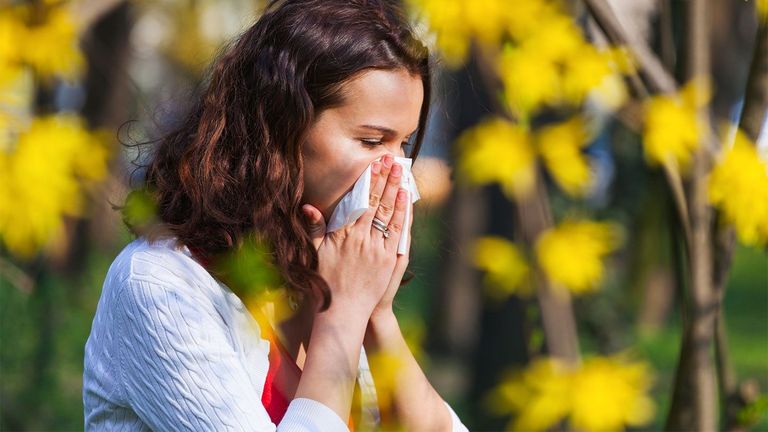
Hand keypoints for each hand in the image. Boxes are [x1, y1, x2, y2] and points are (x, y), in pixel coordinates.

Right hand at [301, 154, 408, 316]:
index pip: (359, 201)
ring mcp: (377, 249)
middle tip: (392, 160)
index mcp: (343, 235)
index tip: (374, 164)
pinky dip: (402, 214)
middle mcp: (361, 239)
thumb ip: (314, 229)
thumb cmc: (326, 283)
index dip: (368, 181)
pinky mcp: (388, 260)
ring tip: (401, 172)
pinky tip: (405, 198)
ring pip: (388, 213)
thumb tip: (308, 207)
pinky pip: (397, 232)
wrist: (343, 312)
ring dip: (395, 190)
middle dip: (384, 179)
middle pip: (376, 202)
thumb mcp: (315, 254)